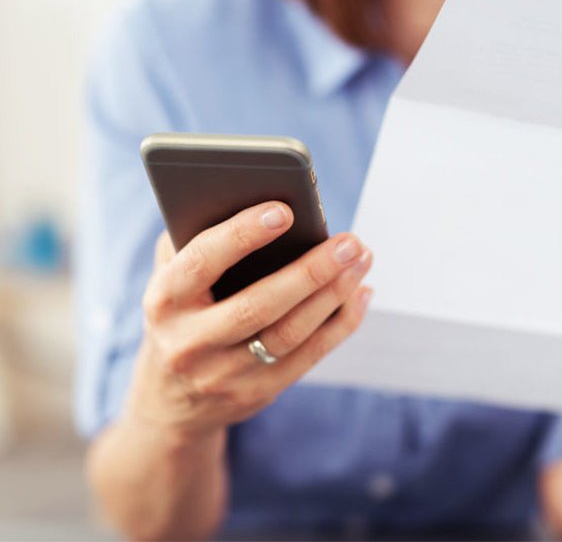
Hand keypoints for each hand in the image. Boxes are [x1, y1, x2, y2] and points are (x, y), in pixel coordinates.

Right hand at [124, 201, 372, 440]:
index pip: (202, 262)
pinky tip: (360, 292)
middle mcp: (189, 342)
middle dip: (311, 271)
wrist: (171, 401)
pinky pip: (309, 356)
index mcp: (163, 301)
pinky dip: (341, 322)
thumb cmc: (182, 316)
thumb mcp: (171, 280)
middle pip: (258, 305)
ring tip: (361, 259)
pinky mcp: (257, 393)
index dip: (242, 235)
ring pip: (290, 333)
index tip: (284, 210)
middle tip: (349, 241)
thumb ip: (195, 243)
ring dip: (334, 294)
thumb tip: (250, 199)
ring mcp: (224, 375)